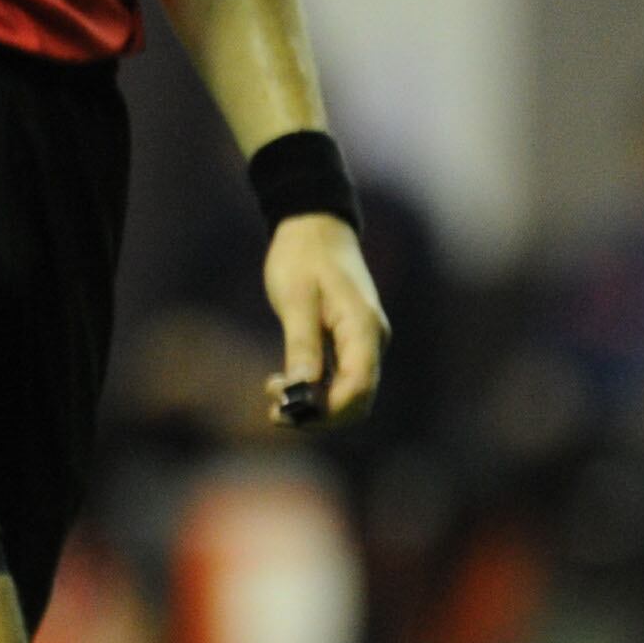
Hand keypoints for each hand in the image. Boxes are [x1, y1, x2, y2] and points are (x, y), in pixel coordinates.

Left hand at [262, 212, 385, 426]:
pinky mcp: (350, 344)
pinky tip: (284, 382)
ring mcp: (363, 345)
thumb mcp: (296, 299)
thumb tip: (301, 390)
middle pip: (358, 399)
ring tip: (272, 391)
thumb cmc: (303, 258)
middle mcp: (371, 343)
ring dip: (314, 404)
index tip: (289, 411)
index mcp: (363, 329)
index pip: (359, 386)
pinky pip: (340, 379)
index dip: (328, 408)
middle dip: (319, 413)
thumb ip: (302, 345)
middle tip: (274, 410)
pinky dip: (314, 389)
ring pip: (349, 394)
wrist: (315, 229)